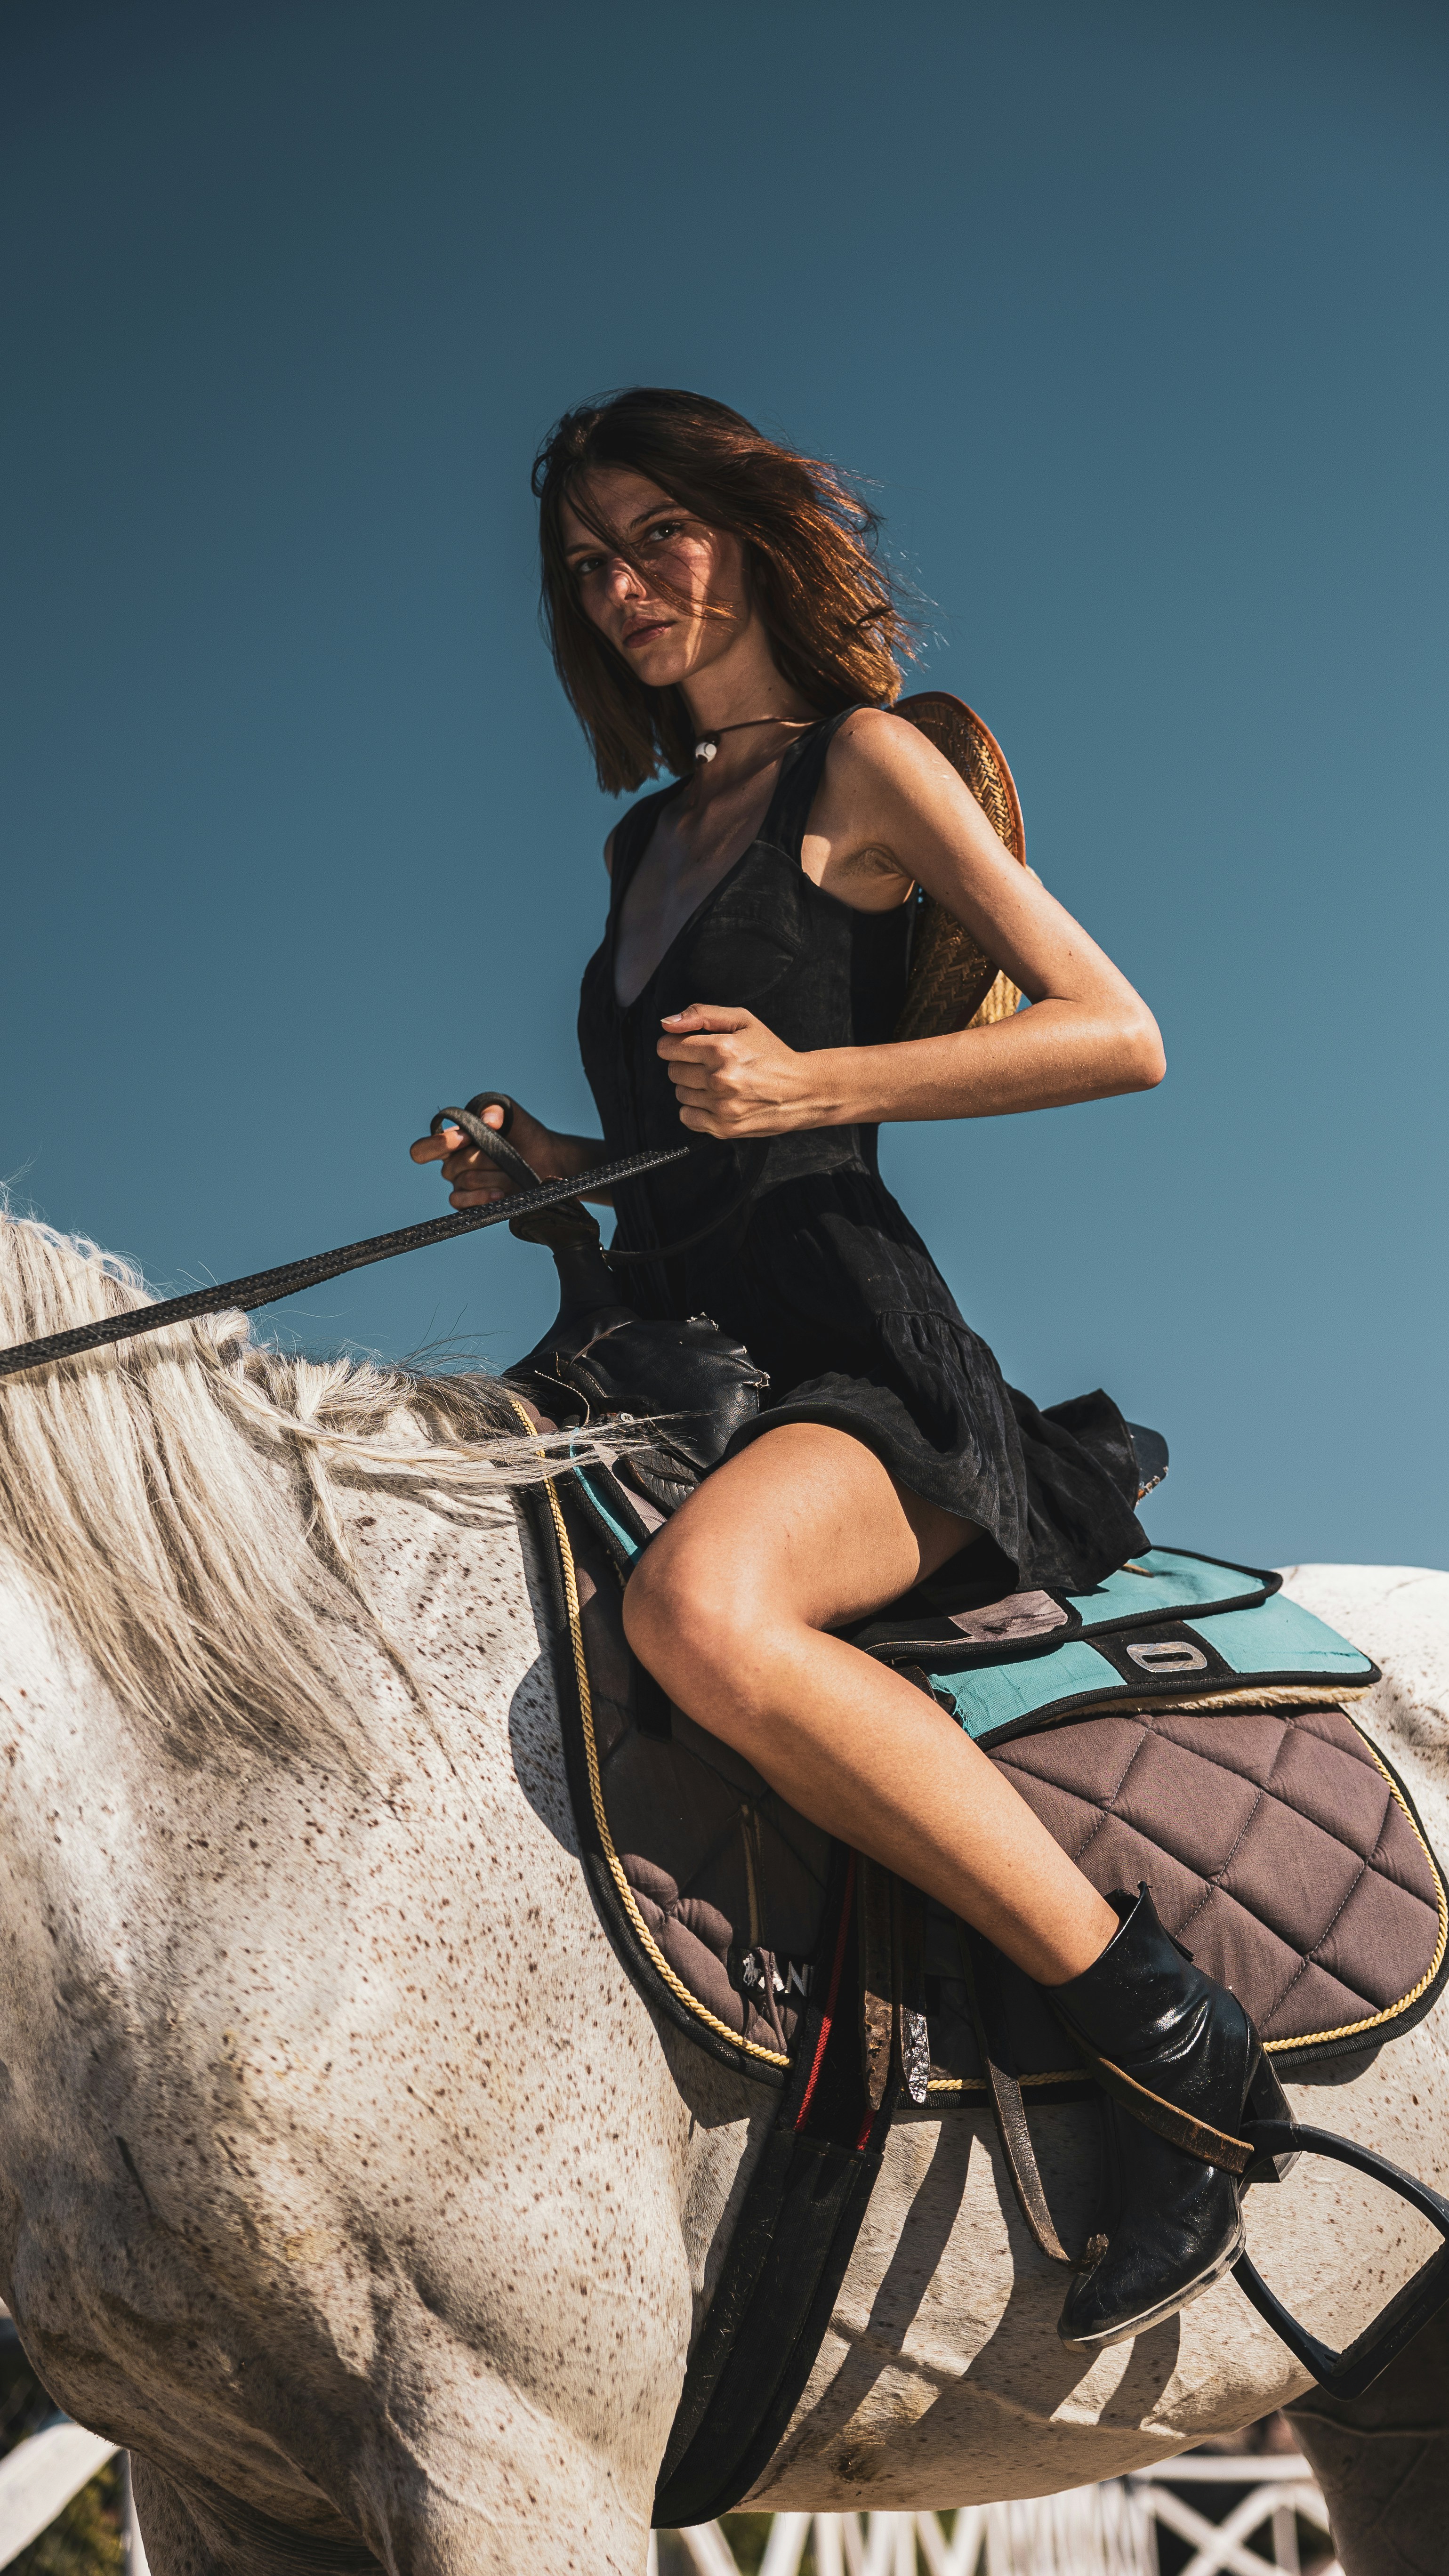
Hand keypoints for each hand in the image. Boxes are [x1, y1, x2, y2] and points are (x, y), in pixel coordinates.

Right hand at [409, 1098, 558, 1209]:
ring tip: (511, 1171)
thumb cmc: (523, 1132)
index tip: (465, 1137)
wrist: (547, 1159)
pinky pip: (461, 1203)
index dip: (438, 1144)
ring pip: (462, 1183)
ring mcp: (461, 1186)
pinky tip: (501, 1193)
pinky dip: (481, 1197)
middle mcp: (452, 1165)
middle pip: (451, 1166)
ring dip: (492, 1176)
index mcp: (452, 1142)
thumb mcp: (510, 1112)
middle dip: (482, 1159)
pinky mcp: (472, 1204)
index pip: (422, 1150)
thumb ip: (494, 1108)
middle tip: (505, 1153)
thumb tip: (487, 1121)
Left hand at [656, 1005, 825, 1136]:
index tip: (688, 1047)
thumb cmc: (773, 1054)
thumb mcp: (743, 1021)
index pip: (668, 1047)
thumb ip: (701, 1015)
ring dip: (693, 1087)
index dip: (676, 1045)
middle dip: (687, 1065)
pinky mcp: (724, 1128)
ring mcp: (721, 1106)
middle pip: (673, 1071)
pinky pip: (687, 1117)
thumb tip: (667, 1023)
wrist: (803, 1090)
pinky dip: (697, 1110)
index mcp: (722, 1049)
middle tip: (711, 1064)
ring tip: (719, 1082)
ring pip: (680, 1094)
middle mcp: (720, 1079)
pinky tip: (717, 1100)